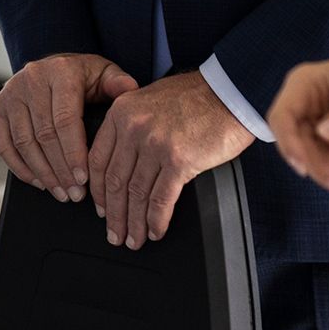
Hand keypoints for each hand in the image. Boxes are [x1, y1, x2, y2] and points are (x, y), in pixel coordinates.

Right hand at [0, 53, 138, 201]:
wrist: (53, 67)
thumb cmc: (83, 76)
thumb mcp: (104, 73)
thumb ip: (118, 83)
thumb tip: (129, 89)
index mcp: (60, 71)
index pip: (65, 119)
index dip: (74, 153)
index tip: (84, 178)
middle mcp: (31, 79)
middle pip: (44, 135)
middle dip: (60, 170)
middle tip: (75, 193)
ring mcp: (11, 93)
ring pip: (24, 143)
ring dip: (42, 173)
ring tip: (61, 192)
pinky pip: (4, 145)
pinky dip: (20, 168)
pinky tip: (39, 182)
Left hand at [90, 72, 256, 249]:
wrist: (230, 90)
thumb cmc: (197, 95)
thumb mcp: (150, 99)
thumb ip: (132, 124)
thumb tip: (124, 160)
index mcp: (122, 112)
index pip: (99, 159)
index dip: (98, 191)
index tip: (100, 208)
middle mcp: (134, 128)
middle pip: (115, 181)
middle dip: (113, 215)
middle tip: (114, 234)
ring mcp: (156, 144)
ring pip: (136, 194)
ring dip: (134, 223)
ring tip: (134, 239)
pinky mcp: (180, 160)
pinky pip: (161, 199)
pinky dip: (157, 220)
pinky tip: (156, 231)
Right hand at [270, 56, 328, 198]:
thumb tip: (324, 134)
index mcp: (305, 84)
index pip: (282, 117)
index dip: (288, 144)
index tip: (304, 168)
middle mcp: (304, 107)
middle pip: (296, 148)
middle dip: (323, 166)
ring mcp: (315, 129)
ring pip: (315, 162)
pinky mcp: (328, 146)